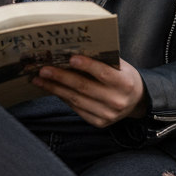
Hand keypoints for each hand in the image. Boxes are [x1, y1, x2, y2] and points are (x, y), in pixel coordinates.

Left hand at [31, 55, 146, 128]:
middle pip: (84, 87)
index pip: (104, 73)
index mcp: (125, 83)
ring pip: (76, 100)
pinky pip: (76, 109)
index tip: (70, 58)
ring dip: (55, 89)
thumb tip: (72, 52)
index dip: (87, 66)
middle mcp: (116, 101)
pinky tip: (52, 89)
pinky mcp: (99, 122)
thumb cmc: (123, 77)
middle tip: (44, 70)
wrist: (135, 101)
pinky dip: (62, 97)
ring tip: (40, 79)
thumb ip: (102, 60)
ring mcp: (108, 114)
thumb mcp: (120, 66)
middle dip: (61, 77)